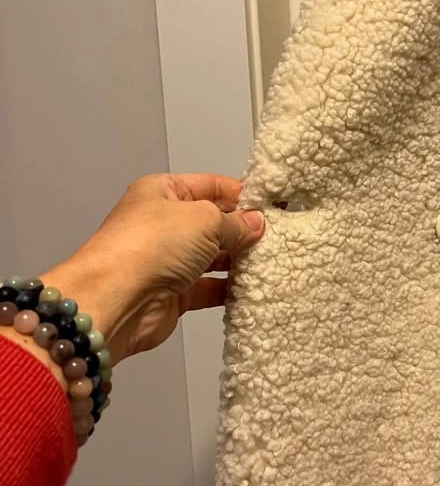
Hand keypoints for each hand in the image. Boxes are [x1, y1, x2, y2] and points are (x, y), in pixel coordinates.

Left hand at [41, 174, 263, 363]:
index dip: (242, 194)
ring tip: (272, 260)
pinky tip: (253, 287)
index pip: (211, 185)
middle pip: (212, 222)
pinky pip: (208, 288)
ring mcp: (167, 260)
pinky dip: (228, 288)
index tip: (273, 205)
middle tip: (278, 235)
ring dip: (238, 259)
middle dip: (243, 229)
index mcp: (163, 191)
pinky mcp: (173, 293)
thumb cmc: (150, 246)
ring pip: (212, 256)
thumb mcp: (203, 219)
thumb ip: (235, 223)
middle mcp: (163, 223)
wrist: (116, 300)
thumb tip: (256, 223)